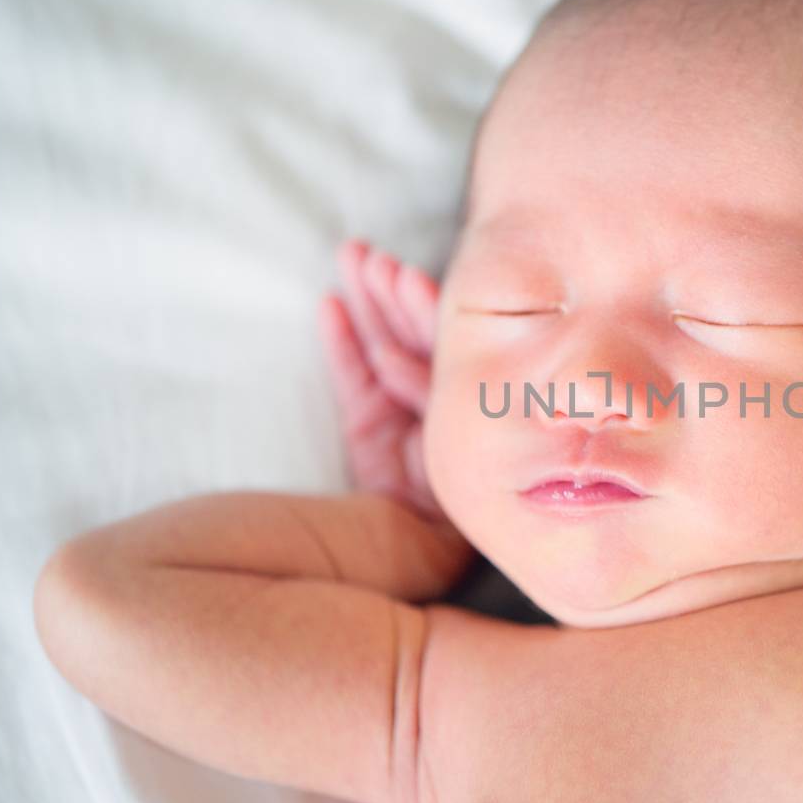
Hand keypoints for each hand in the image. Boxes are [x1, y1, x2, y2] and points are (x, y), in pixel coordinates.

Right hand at [318, 239, 447, 522]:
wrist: (422, 547)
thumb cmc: (466, 492)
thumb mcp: (460, 432)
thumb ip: (445, 390)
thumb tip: (433, 340)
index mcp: (471, 402)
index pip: (447, 348)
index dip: (426, 311)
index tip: (408, 275)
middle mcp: (438, 404)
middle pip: (415, 338)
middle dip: (391, 296)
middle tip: (369, 256)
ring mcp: (402, 415)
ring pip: (385, 349)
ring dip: (370, 306)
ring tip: (353, 260)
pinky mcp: (370, 431)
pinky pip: (356, 379)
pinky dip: (343, 343)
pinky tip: (332, 305)